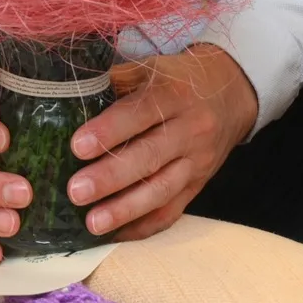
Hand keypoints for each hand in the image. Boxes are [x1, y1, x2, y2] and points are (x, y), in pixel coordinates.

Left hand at [67, 43, 255, 240]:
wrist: (230, 94)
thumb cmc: (177, 80)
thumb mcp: (151, 68)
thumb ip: (117, 80)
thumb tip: (73, 93)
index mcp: (173, 94)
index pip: (140, 113)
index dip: (109, 131)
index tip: (78, 147)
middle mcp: (189, 129)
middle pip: (150, 157)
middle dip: (110, 177)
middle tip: (76, 192)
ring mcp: (197, 161)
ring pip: (162, 190)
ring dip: (125, 210)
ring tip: (92, 223)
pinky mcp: (198, 185)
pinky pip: (173, 211)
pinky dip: (144, 226)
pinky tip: (116, 234)